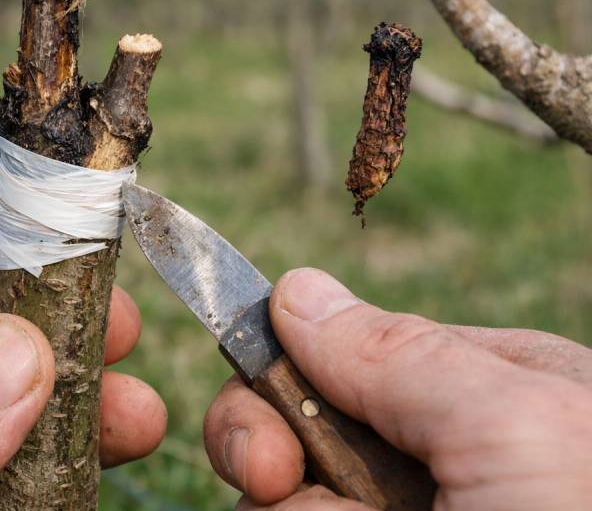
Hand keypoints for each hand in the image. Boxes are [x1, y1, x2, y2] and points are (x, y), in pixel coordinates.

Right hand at [203, 268, 591, 509]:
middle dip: (270, 467)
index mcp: (489, 393)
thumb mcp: (517, 429)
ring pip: (291, 505)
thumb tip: (292, 291)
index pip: (337, 353)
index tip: (264, 461)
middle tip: (279, 491)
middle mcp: (444, 462)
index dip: (274, 394)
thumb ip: (400, 353)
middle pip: (293, 432)